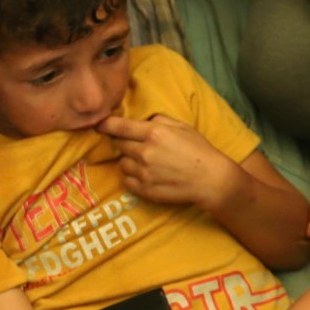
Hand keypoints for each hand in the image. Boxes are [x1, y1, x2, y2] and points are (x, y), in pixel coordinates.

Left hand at [99, 115, 243, 208]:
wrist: (211, 180)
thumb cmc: (199, 150)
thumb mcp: (181, 126)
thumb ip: (159, 120)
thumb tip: (141, 119)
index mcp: (153, 133)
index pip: (119, 126)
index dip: (106, 124)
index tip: (98, 123)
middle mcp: (145, 152)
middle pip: (119, 145)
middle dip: (125, 143)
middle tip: (138, 145)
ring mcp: (143, 173)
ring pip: (122, 163)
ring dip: (129, 161)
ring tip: (146, 162)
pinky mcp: (144, 190)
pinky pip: (126, 181)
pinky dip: (132, 177)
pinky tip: (146, 175)